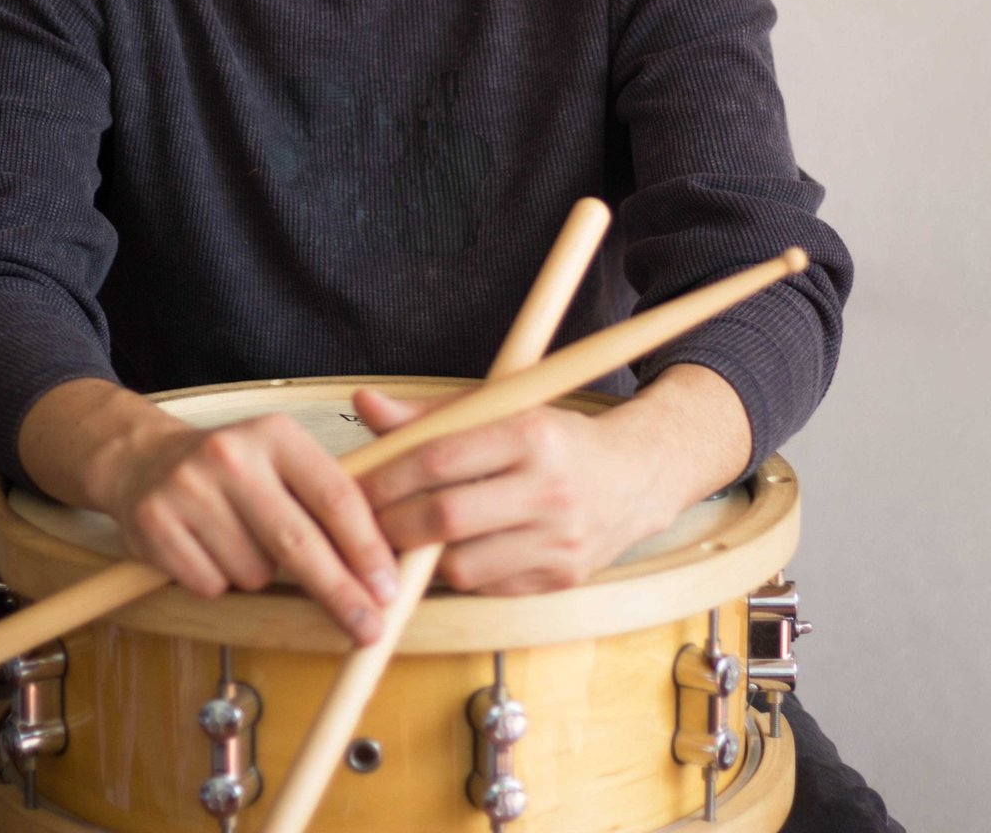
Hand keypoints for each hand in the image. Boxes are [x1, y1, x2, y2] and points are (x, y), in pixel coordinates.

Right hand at [100, 408, 400, 643]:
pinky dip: (218, 581)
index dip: (366, 548)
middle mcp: (232, 456)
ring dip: (260, 575)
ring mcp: (189, 488)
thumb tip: (379, 570)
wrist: (144, 461)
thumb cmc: (233, 470)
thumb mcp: (282, 460)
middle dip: (339, 592)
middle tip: (369, 627)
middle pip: (299, 543)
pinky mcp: (155, 523)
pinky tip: (208, 550)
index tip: (387, 588)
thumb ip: (326, 499)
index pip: (335, 496)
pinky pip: (211, 584)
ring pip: (254, 571)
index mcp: (275, 434)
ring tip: (240, 541)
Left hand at [352, 387, 689, 594]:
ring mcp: (559, 541)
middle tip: (363, 523)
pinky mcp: (560, 579)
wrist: (633, 477)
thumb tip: (364, 404)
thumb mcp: (499, 411)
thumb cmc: (551, 439)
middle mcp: (549, 489)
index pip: (440, 458)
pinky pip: (486, 587)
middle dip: (392, 524)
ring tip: (400, 540)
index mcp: (531, 435)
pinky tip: (444, 555)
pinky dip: (456, 573)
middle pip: (446, 517)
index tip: (357, 486)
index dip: (388, 476)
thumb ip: (428, 414)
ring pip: (461, 564)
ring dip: (420, 558)